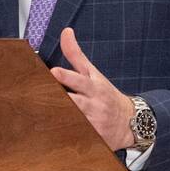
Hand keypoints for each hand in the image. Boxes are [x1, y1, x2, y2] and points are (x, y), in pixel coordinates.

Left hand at [49, 27, 134, 151]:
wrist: (129, 122)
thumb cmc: (105, 94)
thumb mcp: (94, 73)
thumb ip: (76, 55)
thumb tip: (66, 32)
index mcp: (93, 86)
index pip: (79, 80)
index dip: (66, 76)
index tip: (54, 72)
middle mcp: (93, 104)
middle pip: (75, 102)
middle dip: (60, 99)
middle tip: (39, 95)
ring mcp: (93, 123)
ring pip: (75, 121)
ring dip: (59, 118)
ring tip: (39, 116)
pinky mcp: (91, 138)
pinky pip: (77, 138)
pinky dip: (65, 136)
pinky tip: (50, 136)